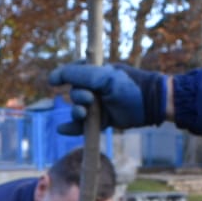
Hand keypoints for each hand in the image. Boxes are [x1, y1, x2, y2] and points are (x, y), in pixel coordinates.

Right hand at [49, 62, 165, 134]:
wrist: (150, 105)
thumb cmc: (129, 87)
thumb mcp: (104, 77)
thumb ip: (80, 75)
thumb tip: (52, 78)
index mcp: (96, 71)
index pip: (73, 71)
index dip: (63, 76)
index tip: (54, 81)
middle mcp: (95, 87)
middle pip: (74, 93)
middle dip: (78, 97)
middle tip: (90, 99)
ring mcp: (98, 105)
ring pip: (77, 110)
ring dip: (76, 113)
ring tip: (82, 114)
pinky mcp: (102, 121)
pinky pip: (83, 126)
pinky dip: (72, 128)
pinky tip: (62, 129)